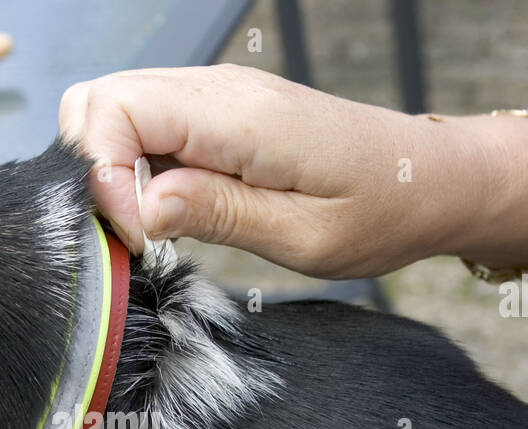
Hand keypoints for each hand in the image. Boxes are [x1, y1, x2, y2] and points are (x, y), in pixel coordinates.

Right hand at [60, 64, 527, 315]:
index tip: (138, 232)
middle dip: (95, 170)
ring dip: (115, 171)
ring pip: (114, 110)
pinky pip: (149, 124)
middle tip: (138, 231)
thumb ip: (215, 214)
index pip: (114, 109)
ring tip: (159, 223)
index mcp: (238, 116)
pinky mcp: (218, 113)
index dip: (103, 174)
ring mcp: (216, 97)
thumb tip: (139, 208)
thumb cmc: (382, 211)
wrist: (432, 179)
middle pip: (98, 100)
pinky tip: (175, 207)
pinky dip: (139, 166)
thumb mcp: (302, 237)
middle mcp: (219, 92)